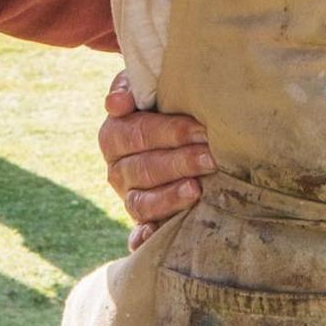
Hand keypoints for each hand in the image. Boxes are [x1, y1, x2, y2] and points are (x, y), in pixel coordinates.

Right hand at [99, 74, 211, 248]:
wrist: (180, 139)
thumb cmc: (169, 107)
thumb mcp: (150, 90)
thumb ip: (131, 87)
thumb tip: (115, 104)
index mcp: (114, 135)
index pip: (136, 134)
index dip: (169, 132)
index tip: (201, 129)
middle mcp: (117, 170)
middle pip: (143, 168)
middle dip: (179, 162)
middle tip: (210, 157)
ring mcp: (129, 197)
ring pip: (142, 201)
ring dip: (169, 196)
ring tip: (197, 189)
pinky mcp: (142, 222)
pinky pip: (138, 233)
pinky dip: (143, 238)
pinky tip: (152, 238)